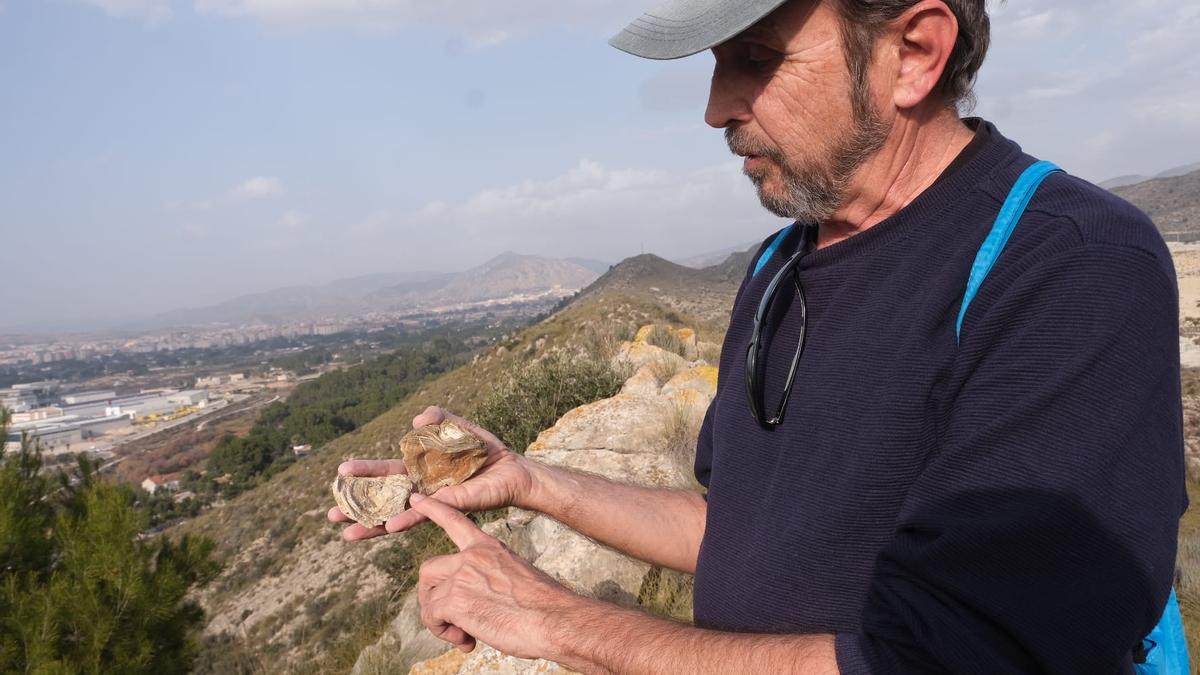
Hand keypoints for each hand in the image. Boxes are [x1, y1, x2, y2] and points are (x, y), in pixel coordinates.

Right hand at [327, 406, 535, 541]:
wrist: (513, 470)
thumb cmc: (485, 452)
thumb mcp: (459, 428)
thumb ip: (439, 419)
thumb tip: (418, 417)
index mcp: (420, 470)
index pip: (386, 473)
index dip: (364, 474)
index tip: (340, 472)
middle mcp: (421, 489)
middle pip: (383, 498)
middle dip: (356, 506)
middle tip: (331, 514)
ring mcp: (432, 501)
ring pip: (395, 514)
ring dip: (371, 524)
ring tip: (346, 535)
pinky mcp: (448, 507)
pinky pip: (423, 514)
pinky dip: (405, 519)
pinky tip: (388, 526)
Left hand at [411, 494, 580, 658]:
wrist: (554, 619)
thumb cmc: (543, 607)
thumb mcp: (516, 579)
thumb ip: (489, 581)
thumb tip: (478, 602)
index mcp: (489, 548)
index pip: (454, 521)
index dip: (433, 510)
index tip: (416, 499)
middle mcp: (472, 557)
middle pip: (429, 570)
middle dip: (432, 596)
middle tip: (451, 619)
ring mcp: (461, 576)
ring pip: (428, 597)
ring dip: (438, 619)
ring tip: (461, 634)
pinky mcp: (454, 599)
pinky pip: (431, 616)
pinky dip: (442, 631)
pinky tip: (465, 639)